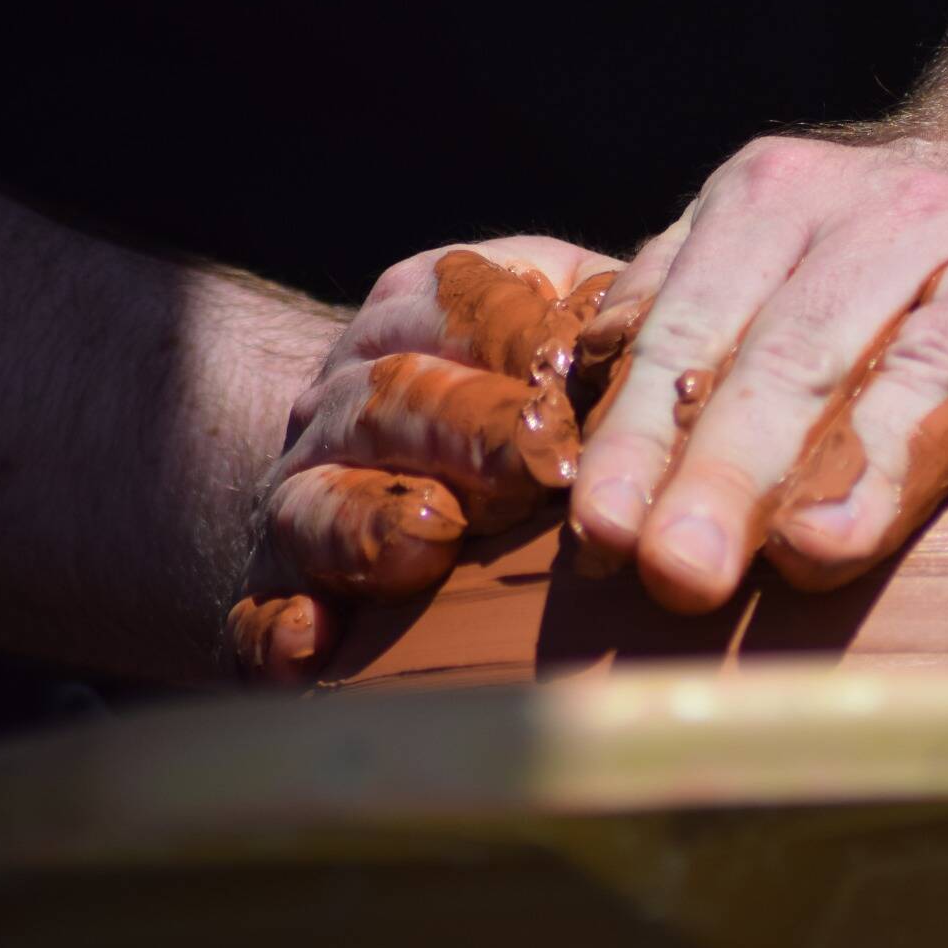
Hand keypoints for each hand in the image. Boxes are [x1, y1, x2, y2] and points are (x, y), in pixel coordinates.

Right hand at [226, 235, 622, 682]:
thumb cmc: (537, 394)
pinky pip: (259, 611)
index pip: (459, 302)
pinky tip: (317, 645)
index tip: (577, 372)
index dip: (518, 336)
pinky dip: (282, 629)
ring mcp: (305, 495)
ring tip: (435, 538)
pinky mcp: (278, 591)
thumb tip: (688, 350)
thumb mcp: (578, 328)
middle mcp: (346, 398)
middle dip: (468, 427)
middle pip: (392, 397)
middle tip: (545, 467)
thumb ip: (623, 325)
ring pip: (317, 500)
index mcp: (419, 315)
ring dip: (375, 521)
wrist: (392, 459)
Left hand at [569, 122, 947, 614]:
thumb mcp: (772, 245)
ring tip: (813, 554)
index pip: (700, 329)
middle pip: (806, 351)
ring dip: (874, 464)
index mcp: (785, 200)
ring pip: (942, 364)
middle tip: (680, 573)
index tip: (599, 535)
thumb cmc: (903, 256)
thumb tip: (560, 417)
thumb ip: (676, 311)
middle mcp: (907, 210)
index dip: (645, 433)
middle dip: (733, 466)